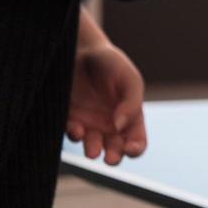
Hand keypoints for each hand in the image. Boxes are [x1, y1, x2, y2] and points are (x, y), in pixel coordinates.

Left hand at [67, 41, 147, 165]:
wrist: (81, 49)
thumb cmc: (110, 63)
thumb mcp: (129, 79)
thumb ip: (131, 103)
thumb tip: (120, 127)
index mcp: (130, 116)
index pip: (137, 141)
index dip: (135, 149)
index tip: (129, 148)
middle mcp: (111, 124)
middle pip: (116, 150)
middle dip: (114, 157)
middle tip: (110, 158)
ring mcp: (90, 122)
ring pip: (93, 147)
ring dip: (93, 150)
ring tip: (92, 150)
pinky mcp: (70, 118)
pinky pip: (72, 134)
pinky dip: (75, 134)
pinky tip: (76, 128)